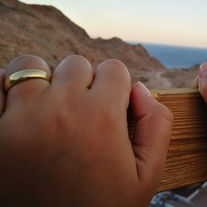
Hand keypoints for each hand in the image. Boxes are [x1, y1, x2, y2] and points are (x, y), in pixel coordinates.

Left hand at [0, 55, 172, 206]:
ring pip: (33, 66)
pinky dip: (6, 89)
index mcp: (101, 118)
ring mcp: (18, 116)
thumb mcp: (146, 176)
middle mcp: (60, 109)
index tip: (110, 108)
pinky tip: (19, 109)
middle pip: (76, 64)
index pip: (114, 69)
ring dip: (44, 82)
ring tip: (48, 110)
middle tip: (81, 115)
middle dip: (84, 84)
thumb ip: (157, 125)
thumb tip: (140, 89)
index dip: (116, 88)